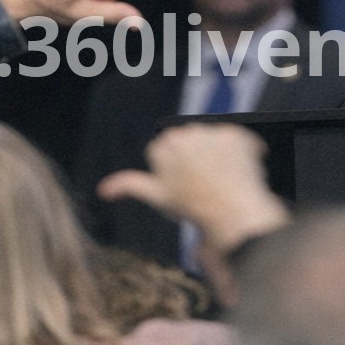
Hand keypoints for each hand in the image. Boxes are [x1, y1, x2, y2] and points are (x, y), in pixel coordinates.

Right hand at [97, 123, 288, 253]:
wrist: (230, 213)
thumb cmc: (189, 207)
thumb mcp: (156, 196)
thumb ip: (128, 185)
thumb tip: (103, 189)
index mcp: (162, 145)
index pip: (169, 150)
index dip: (178, 169)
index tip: (186, 185)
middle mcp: (184, 131)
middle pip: (191, 142)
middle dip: (197, 158)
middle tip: (205, 183)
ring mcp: (211, 130)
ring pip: (215, 141)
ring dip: (220, 155)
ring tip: (223, 179)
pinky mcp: (236, 132)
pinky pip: (239, 140)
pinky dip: (242, 154)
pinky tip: (239, 172)